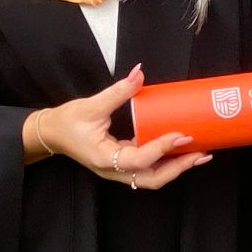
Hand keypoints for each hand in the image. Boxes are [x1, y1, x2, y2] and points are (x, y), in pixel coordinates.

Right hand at [32, 64, 211, 189]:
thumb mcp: (91, 105)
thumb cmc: (67, 122)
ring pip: (151, 177)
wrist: (51, 134)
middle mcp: (114, 170)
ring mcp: (118, 170)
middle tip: (200, 152)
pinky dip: (166, 162)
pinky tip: (181, 151)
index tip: (181, 135)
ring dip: (176, 168)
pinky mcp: (122, 164)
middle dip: (179, 168)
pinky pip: (147, 168)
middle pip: (152, 178)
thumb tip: (139, 73)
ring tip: (199, 154)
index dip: (161, 148)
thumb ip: (118, 91)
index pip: (139, 159)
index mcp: (105, 159)